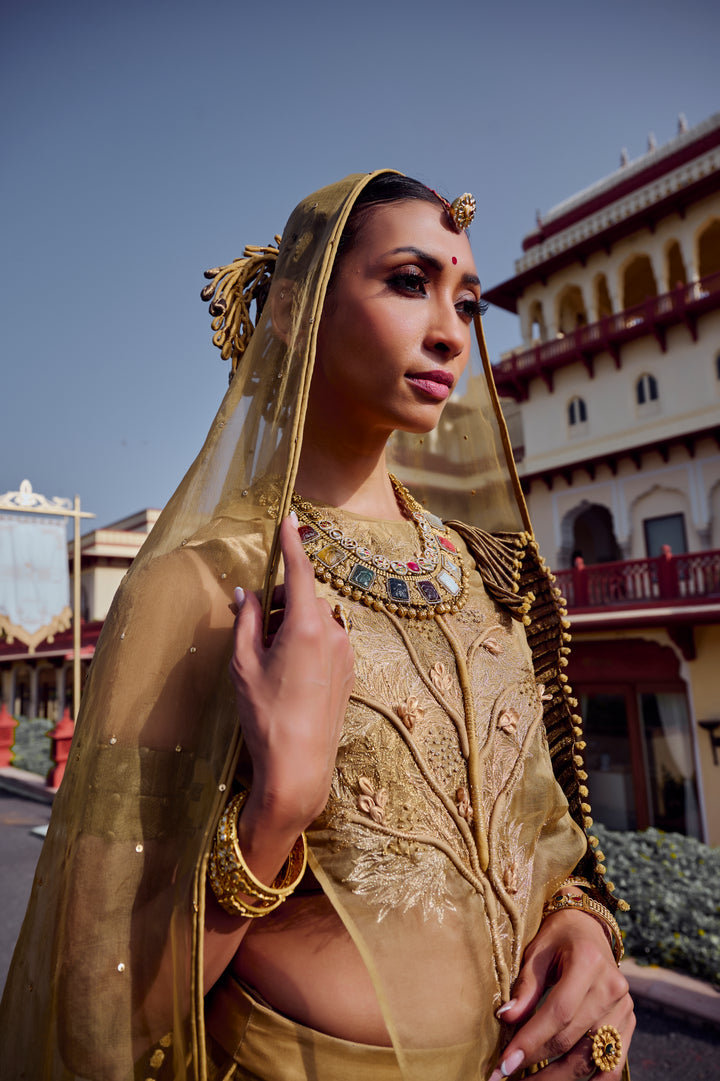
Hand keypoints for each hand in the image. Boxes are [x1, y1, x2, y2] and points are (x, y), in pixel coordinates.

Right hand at [229, 513, 354, 840]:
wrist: (300, 768)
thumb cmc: (266, 716)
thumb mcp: (244, 665)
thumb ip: (245, 621)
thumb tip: (245, 593)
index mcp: (307, 625)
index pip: (300, 570)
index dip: (292, 542)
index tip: (291, 518)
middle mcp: (334, 633)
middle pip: (304, 597)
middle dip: (279, 600)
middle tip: (252, 626)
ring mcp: (345, 653)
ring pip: (314, 620)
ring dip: (291, 624)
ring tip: (265, 658)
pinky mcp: (349, 672)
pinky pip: (325, 641)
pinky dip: (304, 642)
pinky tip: (285, 673)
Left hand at [488, 908, 633, 1079]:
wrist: (588, 927)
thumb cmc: (557, 938)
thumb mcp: (536, 952)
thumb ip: (525, 987)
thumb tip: (506, 1018)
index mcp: (588, 962)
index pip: (559, 1012)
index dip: (531, 1040)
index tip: (505, 1063)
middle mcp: (612, 986)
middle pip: (573, 1038)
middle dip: (538, 1063)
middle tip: (507, 1077)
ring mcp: (624, 1007)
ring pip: (591, 1057)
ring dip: (559, 1078)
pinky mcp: (628, 1022)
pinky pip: (614, 1063)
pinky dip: (594, 1080)